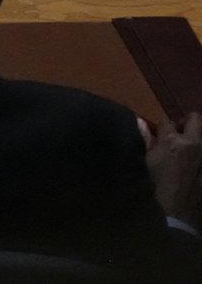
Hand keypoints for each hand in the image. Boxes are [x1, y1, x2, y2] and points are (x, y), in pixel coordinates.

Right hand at [148, 111, 201, 226]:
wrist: (176, 216)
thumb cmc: (154, 189)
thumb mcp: (144, 164)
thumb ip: (144, 140)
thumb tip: (140, 121)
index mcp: (172, 140)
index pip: (167, 121)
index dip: (161, 128)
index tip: (159, 136)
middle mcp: (194, 143)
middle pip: (195, 119)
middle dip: (187, 123)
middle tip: (180, 135)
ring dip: (197, 140)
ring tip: (189, 152)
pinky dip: (199, 158)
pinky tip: (194, 168)